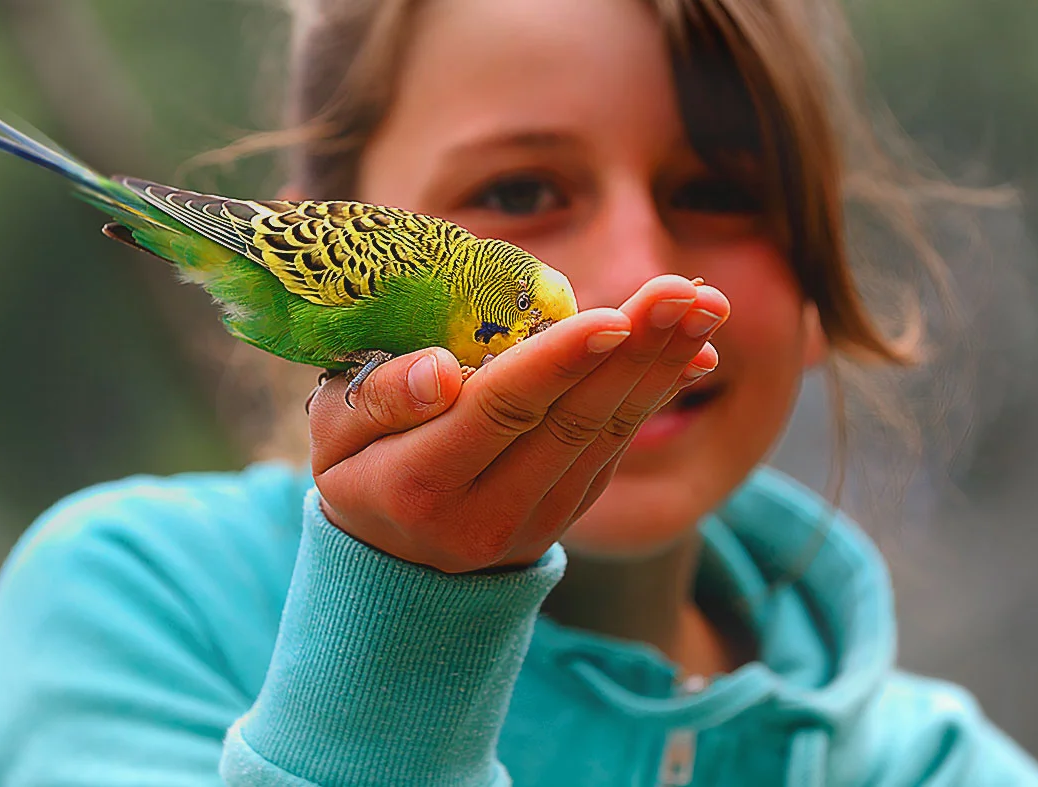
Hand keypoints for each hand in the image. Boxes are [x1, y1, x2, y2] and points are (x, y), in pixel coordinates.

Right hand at [307, 274, 728, 572]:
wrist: (396, 563)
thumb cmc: (359, 468)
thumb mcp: (334, 435)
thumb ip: (377, 399)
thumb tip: (440, 373)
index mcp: (420, 487)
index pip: (498, 413)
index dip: (556, 364)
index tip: (611, 316)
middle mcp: (488, 514)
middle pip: (571, 422)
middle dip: (635, 352)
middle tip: (685, 289)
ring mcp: (537, 520)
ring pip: (605, 434)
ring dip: (660, 366)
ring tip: (704, 305)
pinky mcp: (570, 511)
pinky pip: (616, 446)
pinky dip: (654, 392)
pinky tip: (688, 346)